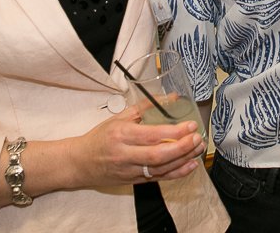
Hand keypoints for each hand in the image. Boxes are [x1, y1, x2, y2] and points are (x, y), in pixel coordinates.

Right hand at [71, 107, 205, 186]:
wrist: (80, 163)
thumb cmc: (100, 137)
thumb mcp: (119, 117)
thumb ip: (146, 107)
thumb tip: (172, 97)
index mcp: (121, 134)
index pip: (152, 135)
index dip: (174, 132)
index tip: (191, 125)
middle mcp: (125, 154)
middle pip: (158, 155)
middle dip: (182, 148)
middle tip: (198, 138)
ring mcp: (129, 171)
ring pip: (161, 169)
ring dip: (184, 160)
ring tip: (199, 149)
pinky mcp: (134, 181)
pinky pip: (159, 179)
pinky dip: (177, 173)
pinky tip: (190, 165)